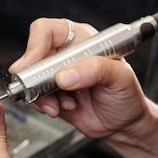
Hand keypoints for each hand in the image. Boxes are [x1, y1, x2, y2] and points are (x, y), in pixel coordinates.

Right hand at [9, 18, 149, 138]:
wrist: (124, 125)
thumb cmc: (127, 97)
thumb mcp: (120, 78)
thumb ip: (95, 70)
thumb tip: (64, 75)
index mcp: (82, 40)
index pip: (47, 31)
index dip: (35, 46)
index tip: (30, 66)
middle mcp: (66, 55)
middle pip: (33, 56)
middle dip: (34, 77)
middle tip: (41, 90)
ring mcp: (57, 76)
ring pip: (30, 79)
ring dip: (41, 95)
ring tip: (60, 104)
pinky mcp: (52, 95)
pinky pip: (34, 97)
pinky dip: (43, 105)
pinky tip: (61, 109)